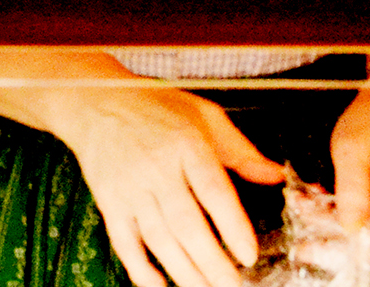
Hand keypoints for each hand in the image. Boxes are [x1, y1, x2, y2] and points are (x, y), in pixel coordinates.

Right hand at [51, 86, 285, 286]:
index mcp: (185, 144)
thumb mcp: (204, 115)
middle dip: (211, 261)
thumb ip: (240, 149)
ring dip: (184, 271)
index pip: (212, 190)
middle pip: (185, 223)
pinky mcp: (109, 201)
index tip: (248, 254)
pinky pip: (124, 241)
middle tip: (232, 284)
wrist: (94, 100)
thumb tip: (275, 175)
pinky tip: (159, 285)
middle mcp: (155, 168)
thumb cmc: (155, 107)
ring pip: (158, 238)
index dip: (231, 226)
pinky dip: (140, 267)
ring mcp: (129, 187)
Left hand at [331, 91, 369, 262]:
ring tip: (309, 205)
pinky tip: (319, 200)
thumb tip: (350, 226)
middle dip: (351, 235)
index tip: (352, 232)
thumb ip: (353, 185)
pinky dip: (344, 213)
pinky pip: (369, 220)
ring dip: (341, 225)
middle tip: (314, 218)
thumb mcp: (353, 145)